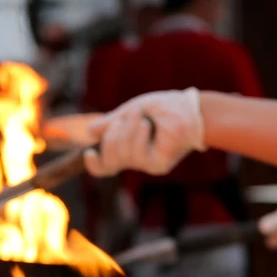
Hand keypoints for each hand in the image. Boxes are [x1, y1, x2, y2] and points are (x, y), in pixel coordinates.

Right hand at [84, 88, 204, 176]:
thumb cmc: (162, 108)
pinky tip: (148, 126)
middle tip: (124, 120)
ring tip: (142, 118)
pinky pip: (137, 155)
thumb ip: (110, 123)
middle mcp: (136, 159)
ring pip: (121, 156)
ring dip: (127, 131)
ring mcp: (147, 164)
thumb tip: (88, 132)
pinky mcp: (158, 165)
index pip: (105, 167)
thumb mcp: (129, 113)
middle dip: (111, 138)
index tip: (89, 153)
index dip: (94, 164)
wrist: (188, 109)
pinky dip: (139, 136)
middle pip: (108, 161)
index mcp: (127, 148)